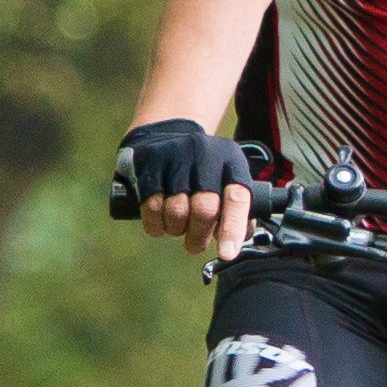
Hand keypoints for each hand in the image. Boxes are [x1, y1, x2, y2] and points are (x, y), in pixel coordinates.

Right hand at [119, 116, 255, 263]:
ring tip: (178, 227)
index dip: (232, 229)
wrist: (167, 133)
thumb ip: (236, 212)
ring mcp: (176, 157)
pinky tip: (160, 224)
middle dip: (199, 236)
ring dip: (176, 230)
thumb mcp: (226, 179)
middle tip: (195, 244)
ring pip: (176, 211)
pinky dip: (155, 225)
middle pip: (204, 209)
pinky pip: (152, 207)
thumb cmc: (204, 170)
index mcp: (231, 162)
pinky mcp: (149, 163)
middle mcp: (205, 156)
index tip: (226, 253)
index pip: (237, 198)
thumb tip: (234, 245)